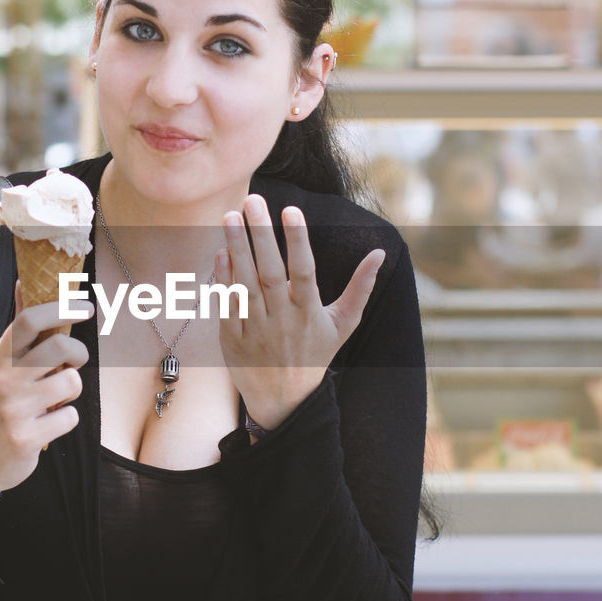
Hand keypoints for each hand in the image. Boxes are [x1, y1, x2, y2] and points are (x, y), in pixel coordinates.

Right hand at [0, 280, 93, 522]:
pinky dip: (66, 420)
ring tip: (54, 400)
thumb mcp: (0, 365)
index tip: (84, 306)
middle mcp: (3, 379)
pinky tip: (47, 425)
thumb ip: (19, 328)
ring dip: (71, 391)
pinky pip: (70, 417)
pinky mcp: (26, 437)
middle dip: (78, 353)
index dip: (61, 308)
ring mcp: (13, 409)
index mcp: (0, 357)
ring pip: (71, 383)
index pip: (28, 320)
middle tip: (75, 361)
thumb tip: (23, 282)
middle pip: (58, 347)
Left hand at [215, 194, 384, 430]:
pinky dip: (223, 279)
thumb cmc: (316, 353)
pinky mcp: (232, 339)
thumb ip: (360, 287)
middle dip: (260, 234)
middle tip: (251, 199)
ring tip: (229, 215)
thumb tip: (380, 252)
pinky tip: (221, 251)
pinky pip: (226, 304)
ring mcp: (254, 330)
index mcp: (309, 313)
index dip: (297, 240)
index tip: (291, 209)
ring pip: (243, 284)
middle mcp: (282, 320)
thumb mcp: (344, 323)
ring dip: (235, 249)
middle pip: (269, 272)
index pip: (303, 271)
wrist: (284, 401)